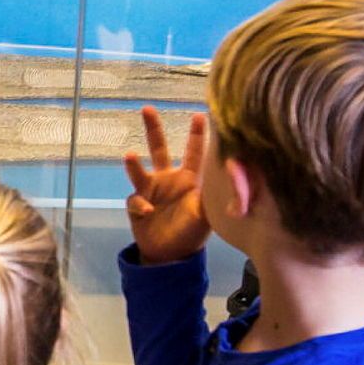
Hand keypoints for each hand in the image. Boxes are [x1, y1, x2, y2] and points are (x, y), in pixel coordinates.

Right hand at [124, 106, 211, 265]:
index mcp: (188, 179)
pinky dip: (140, 205)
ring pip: (138, 170)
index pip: (194, 152)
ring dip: (133, 164)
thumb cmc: (193, 232)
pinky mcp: (137, 205)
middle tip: (147, 108)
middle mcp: (168, 179)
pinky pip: (135, 200)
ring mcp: (150, 190)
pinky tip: (147, 212)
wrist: (170, 256)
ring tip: (129, 156)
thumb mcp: (208, 214)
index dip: (197, 134)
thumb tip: (234, 179)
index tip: (201, 114)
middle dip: (153, 128)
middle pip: (158, 148)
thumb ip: (219, 197)